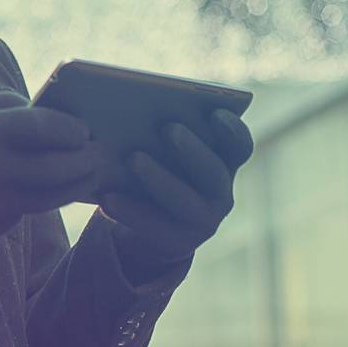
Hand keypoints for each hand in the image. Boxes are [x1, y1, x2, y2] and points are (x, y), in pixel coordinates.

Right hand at [0, 91, 101, 250]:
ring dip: (76, 186)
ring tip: (90, 173)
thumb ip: (2, 105)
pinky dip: (48, 200)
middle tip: (99, 152)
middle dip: (83, 160)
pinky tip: (61, 189)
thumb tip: (43, 111)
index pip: (40, 128)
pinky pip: (30, 212)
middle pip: (55, 168)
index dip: (69, 128)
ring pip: (51, 198)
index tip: (83, 129)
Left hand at [96, 108, 254, 279]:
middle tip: (168, 128)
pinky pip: (156, 228)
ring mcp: (204, 221)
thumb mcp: (161, 146)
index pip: (239, 146)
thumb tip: (132, 103)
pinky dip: (131, 211)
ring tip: (133, 158)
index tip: (215, 112)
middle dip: (192, 149)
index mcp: (223, 162)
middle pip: (213, 171)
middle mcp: (220, 193)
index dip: (232, 130)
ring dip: (160, 178)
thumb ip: (160, 128)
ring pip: (185, 201)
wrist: (143, 220)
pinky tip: (108, 197)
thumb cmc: (155, 164)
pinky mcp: (179, 243)